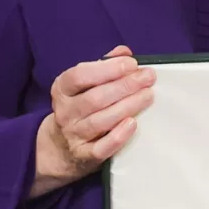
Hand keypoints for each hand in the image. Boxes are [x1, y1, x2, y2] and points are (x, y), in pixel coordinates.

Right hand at [29, 47, 154, 199]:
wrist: (60, 147)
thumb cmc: (79, 107)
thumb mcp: (84, 84)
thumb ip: (103, 66)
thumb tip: (125, 53)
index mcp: (62, 89)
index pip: (79, 75)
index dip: (107, 69)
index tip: (132, 64)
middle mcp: (65, 112)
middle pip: (94, 98)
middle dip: (125, 86)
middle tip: (148, 78)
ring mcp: (73, 135)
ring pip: (100, 121)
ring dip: (127, 107)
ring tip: (148, 96)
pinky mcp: (84, 156)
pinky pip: (101, 148)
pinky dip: (118, 137)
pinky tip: (133, 124)